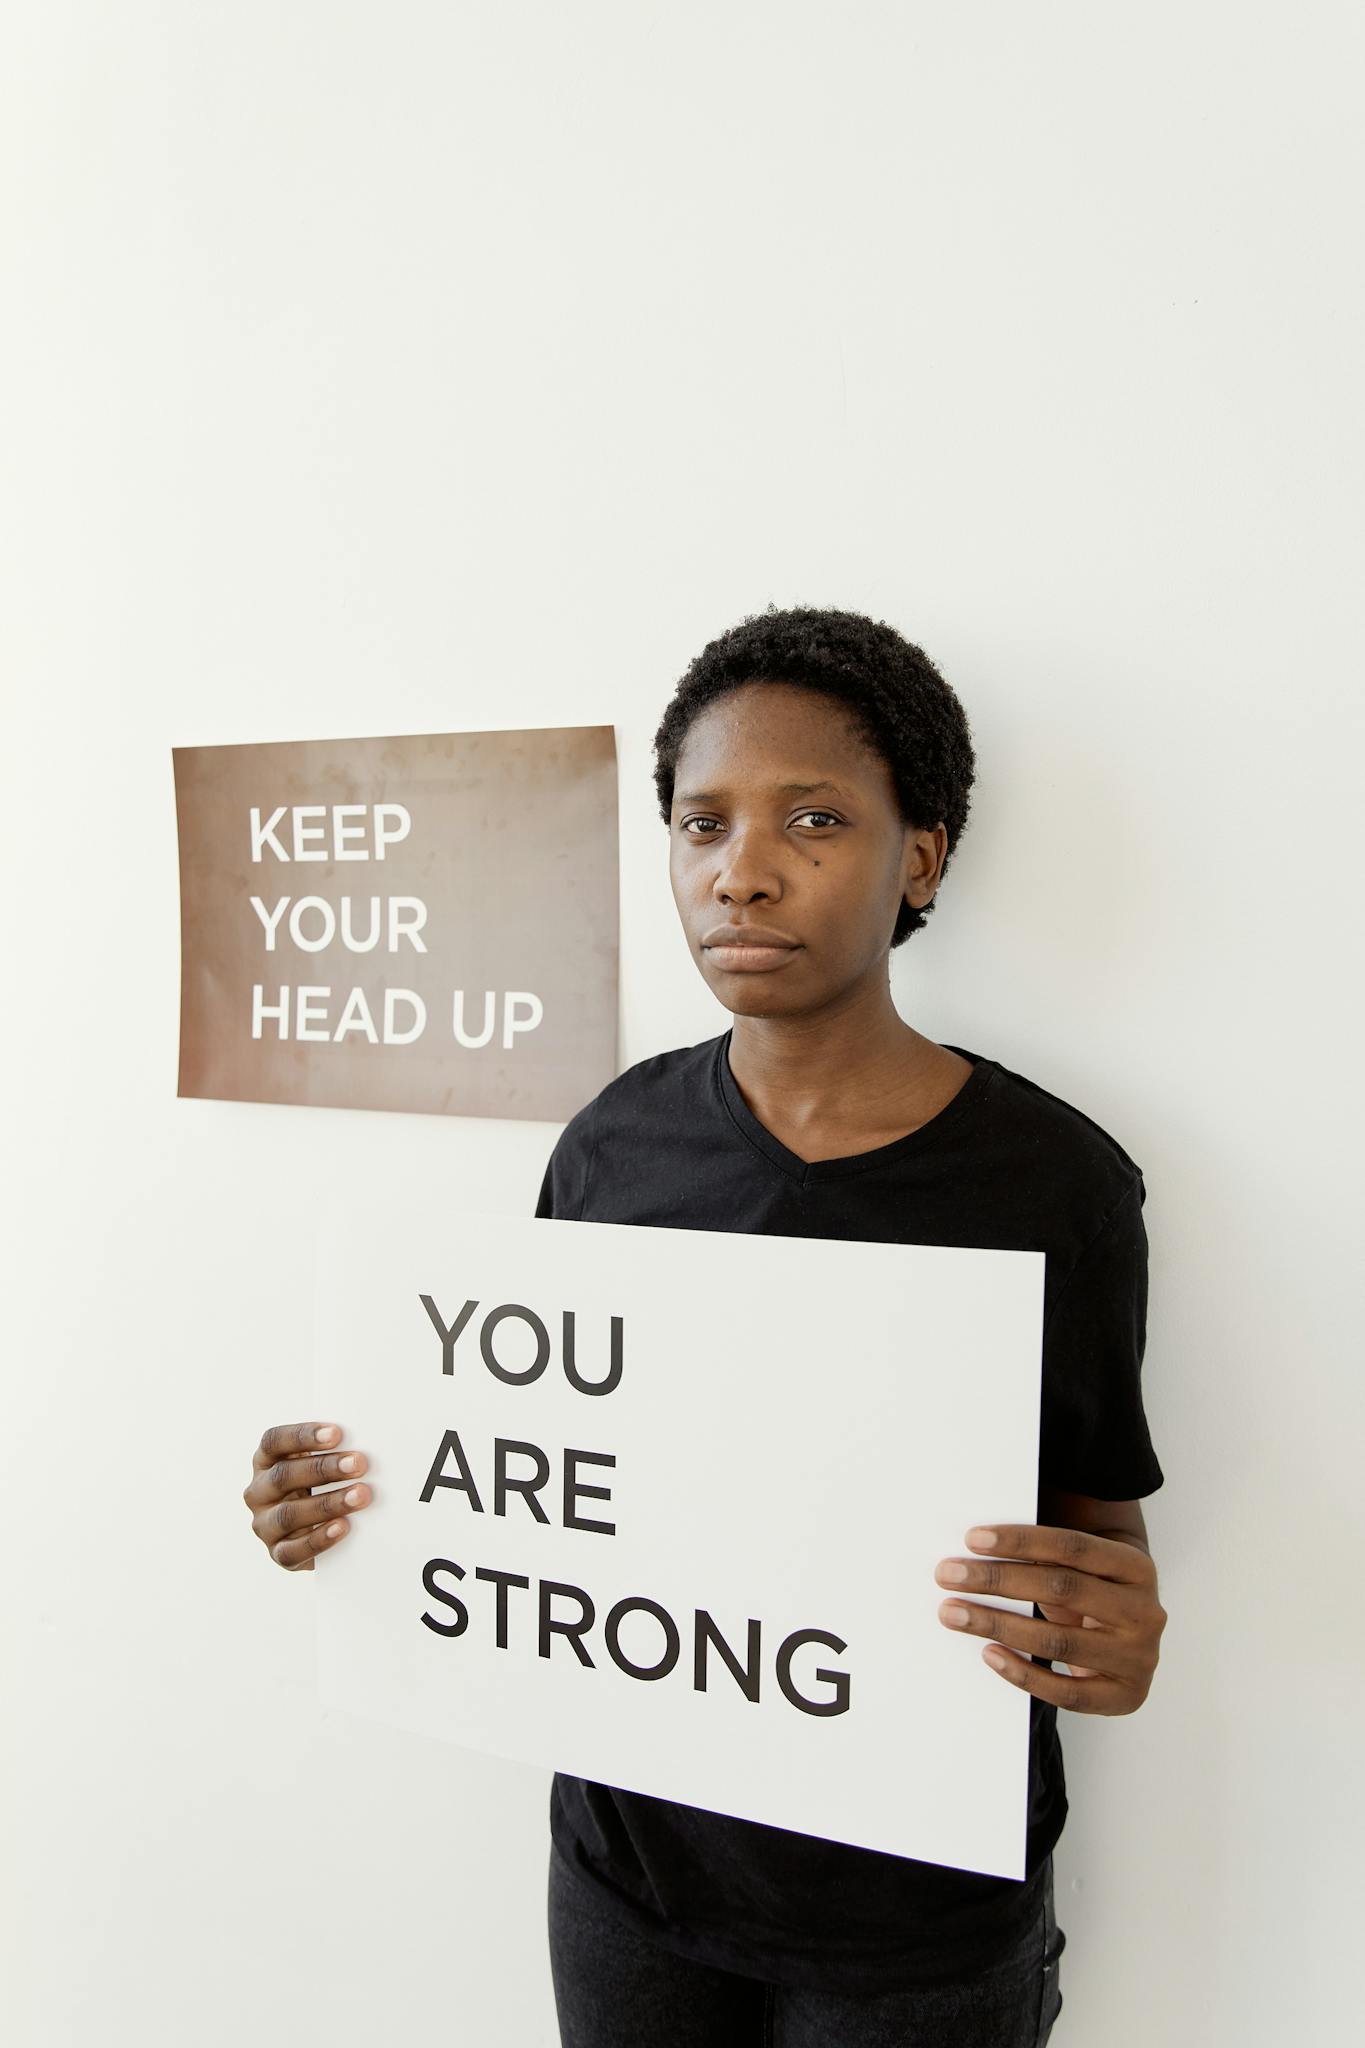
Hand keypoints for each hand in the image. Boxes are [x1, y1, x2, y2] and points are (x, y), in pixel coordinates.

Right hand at [243, 1421, 373, 1571]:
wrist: (318, 1533)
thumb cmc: (323, 1486)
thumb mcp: (320, 1466)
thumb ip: (332, 1451)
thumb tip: (365, 1441)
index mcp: (265, 1461)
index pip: (273, 1442)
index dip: (302, 1436)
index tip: (337, 1433)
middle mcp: (258, 1492)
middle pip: (283, 1476)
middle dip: (324, 1469)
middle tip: (359, 1464)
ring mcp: (264, 1525)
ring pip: (289, 1514)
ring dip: (328, 1503)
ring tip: (360, 1496)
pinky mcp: (278, 1553)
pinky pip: (294, 1550)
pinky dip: (319, 1538)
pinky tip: (343, 1526)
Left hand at [934, 1523, 1166, 1714]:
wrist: (1133, 1643)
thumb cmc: (1093, 1596)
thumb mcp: (1085, 1570)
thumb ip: (1047, 1558)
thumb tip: (975, 1550)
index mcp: (1137, 1567)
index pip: (1073, 1546)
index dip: (1021, 1541)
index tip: (971, 1539)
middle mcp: (1145, 1611)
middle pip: (1062, 1588)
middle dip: (997, 1580)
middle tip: (948, 1574)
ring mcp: (1139, 1657)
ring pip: (1058, 1640)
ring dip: (997, 1624)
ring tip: (954, 1613)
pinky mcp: (1125, 1696)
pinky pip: (1066, 1692)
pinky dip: (1022, 1673)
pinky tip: (989, 1653)